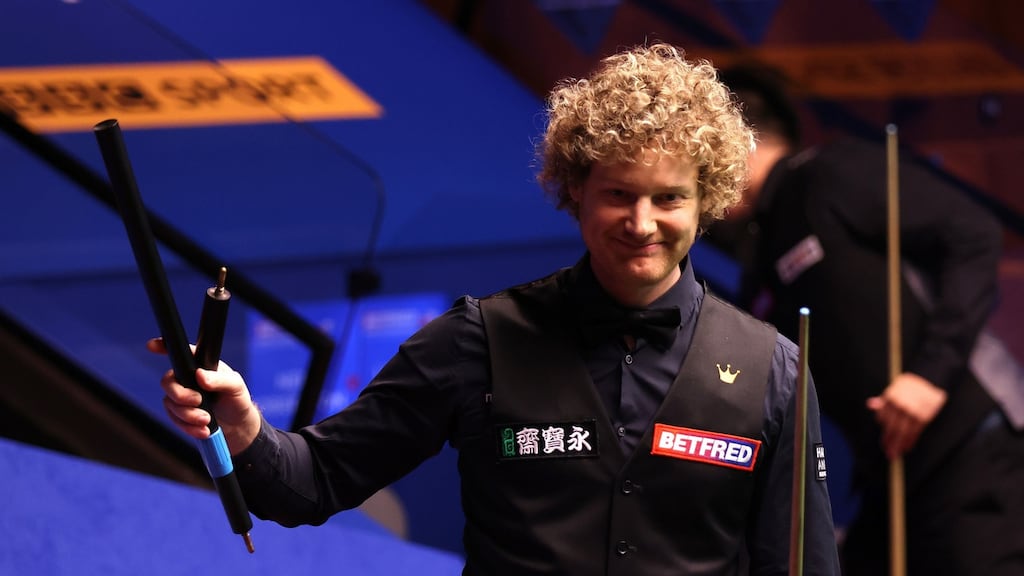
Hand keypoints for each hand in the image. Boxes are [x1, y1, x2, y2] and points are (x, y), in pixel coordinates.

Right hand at [147, 337, 260, 453]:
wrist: (237, 425)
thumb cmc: (237, 399)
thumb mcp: (236, 386)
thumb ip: (220, 380)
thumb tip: (200, 375)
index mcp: (200, 365)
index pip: (180, 352)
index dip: (162, 346)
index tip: (152, 345)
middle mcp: (187, 378)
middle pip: (167, 382)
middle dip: (180, 395)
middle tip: (198, 401)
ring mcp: (181, 396)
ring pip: (170, 403)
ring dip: (188, 415)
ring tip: (207, 420)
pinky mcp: (179, 413)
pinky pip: (174, 419)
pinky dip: (188, 426)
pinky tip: (203, 429)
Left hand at [866, 372, 947, 458]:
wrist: (930, 378)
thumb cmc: (910, 385)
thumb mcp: (894, 389)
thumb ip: (883, 400)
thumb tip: (870, 405)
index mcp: (890, 398)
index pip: (883, 419)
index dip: (884, 431)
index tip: (884, 442)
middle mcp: (899, 406)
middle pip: (892, 428)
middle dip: (890, 442)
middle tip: (888, 454)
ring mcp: (911, 411)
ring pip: (903, 432)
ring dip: (899, 445)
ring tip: (896, 454)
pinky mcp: (923, 415)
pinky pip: (915, 431)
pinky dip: (910, 440)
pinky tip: (907, 447)